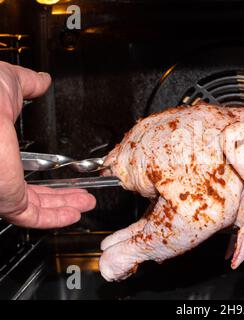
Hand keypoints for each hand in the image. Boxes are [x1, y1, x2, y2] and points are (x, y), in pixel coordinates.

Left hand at [0, 61, 95, 228]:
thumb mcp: (9, 83)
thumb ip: (27, 84)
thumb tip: (41, 81)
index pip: (22, 170)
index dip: (48, 175)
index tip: (67, 175)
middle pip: (33, 192)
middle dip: (62, 195)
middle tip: (82, 194)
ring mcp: (1, 188)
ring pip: (36, 206)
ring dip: (65, 206)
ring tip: (87, 203)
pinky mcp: (8, 200)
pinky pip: (33, 216)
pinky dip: (56, 217)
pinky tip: (74, 214)